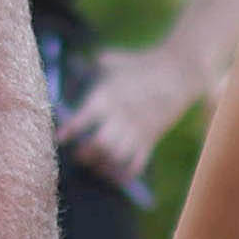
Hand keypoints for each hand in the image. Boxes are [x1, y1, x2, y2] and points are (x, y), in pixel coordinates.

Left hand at [56, 56, 189, 194]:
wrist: (178, 71)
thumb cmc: (143, 63)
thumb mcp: (115, 60)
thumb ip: (97, 63)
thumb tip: (83, 61)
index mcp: (105, 97)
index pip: (81, 120)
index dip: (68, 131)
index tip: (59, 139)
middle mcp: (118, 117)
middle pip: (97, 145)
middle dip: (85, 154)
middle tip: (79, 156)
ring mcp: (135, 130)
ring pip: (115, 157)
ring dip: (102, 166)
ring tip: (95, 167)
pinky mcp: (151, 139)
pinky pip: (137, 164)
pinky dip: (126, 174)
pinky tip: (117, 178)